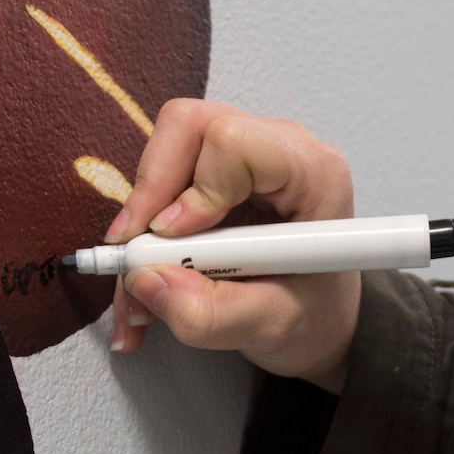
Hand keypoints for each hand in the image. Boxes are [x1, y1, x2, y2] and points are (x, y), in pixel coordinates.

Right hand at [107, 99, 360, 392]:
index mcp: (310, 173)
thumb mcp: (271, 327)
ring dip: (140, 221)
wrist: (317, 314)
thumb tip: (147, 280)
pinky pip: (162, 177)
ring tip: (141, 289)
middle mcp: (276, 148)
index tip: (172, 239)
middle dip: (149, 192)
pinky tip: (147, 282)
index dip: (193, 188)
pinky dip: (143, 232)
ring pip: (165, 150)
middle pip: (187, 126)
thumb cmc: (313, 312)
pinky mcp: (214, 169)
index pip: (232, 141)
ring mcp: (243, 153)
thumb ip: (213, 313)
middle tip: (135, 255)